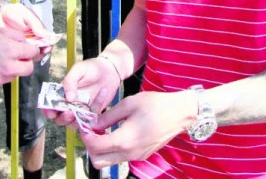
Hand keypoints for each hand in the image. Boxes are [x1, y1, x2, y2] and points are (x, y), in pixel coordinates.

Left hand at [0, 2, 53, 56]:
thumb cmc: (14, 12)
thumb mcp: (26, 14)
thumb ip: (35, 23)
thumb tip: (45, 35)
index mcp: (39, 30)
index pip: (49, 40)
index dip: (49, 45)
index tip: (46, 48)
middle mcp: (34, 39)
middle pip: (42, 50)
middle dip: (41, 53)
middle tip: (36, 53)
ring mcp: (25, 46)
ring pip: (33, 55)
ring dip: (32, 56)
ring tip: (26, 54)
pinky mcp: (16, 50)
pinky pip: (22, 57)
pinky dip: (23, 58)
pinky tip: (19, 56)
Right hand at [0, 26, 40, 91]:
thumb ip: (17, 37)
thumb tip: (28, 44)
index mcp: (11, 50)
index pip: (33, 53)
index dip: (31, 50)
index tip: (28, 50)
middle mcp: (7, 67)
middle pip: (28, 70)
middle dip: (25, 63)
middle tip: (17, 58)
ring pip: (14, 76)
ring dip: (10, 69)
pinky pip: (1, 82)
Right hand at [43, 58, 120, 127]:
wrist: (110, 69)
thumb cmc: (92, 67)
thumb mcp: (79, 69)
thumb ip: (70, 81)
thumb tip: (68, 98)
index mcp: (62, 92)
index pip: (51, 105)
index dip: (48, 110)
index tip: (51, 113)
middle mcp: (70, 103)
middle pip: (60, 118)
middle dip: (62, 118)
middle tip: (69, 113)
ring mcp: (81, 110)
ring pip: (74, 123)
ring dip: (76, 121)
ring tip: (81, 112)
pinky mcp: (93, 113)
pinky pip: (91, 119)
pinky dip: (94, 111)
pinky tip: (100, 96)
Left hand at [79, 90, 195, 168]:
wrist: (180, 113)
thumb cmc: (156, 105)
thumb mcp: (129, 104)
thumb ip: (108, 116)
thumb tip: (93, 124)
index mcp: (125, 140)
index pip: (95, 146)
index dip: (85, 136)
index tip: (85, 124)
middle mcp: (130, 153)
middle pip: (98, 161)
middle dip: (91, 147)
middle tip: (92, 130)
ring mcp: (137, 156)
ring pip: (109, 162)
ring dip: (101, 149)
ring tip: (103, 130)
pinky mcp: (141, 155)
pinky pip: (120, 158)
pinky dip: (112, 149)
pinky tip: (115, 132)